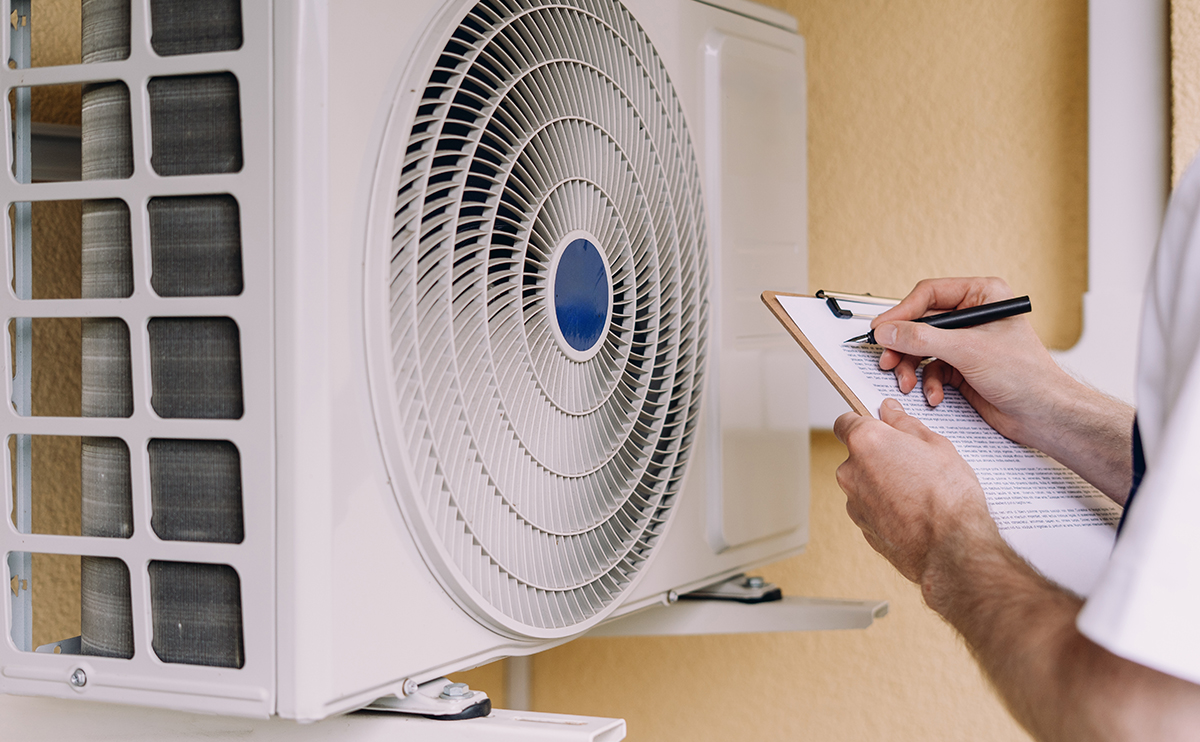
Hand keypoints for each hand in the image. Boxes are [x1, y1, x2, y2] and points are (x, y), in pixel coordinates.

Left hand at [833, 399, 999, 586]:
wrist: (952, 548)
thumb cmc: (948, 496)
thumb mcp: (937, 445)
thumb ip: (906, 424)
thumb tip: (890, 411)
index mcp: (866, 442)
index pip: (846, 421)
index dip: (864, 422)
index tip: (881, 426)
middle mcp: (851, 471)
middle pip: (857, 454)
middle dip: (879, 455)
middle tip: (912, 462)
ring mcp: (853, 501)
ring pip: (864, 482)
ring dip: (883, 482)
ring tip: (918, 491)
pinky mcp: (861, 525)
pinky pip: (870, 506)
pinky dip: (885, 506)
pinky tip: (912, 511)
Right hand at [869, 277, 1076, 450]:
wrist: (1043, 415)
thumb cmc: (1027, 376)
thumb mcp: (968, 351)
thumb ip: (923, 339)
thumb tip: (888, 330)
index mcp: (983, 296)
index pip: (929, 294)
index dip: (902, 312)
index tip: (881, 329)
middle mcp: (972, 316)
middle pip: (921, 323)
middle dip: (905, 346)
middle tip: (888, 359)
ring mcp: (966, 342)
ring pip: (922, 348)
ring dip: (912, 368)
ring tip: (908, 382)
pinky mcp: (961, 367)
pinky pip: (931, 369)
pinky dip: (928, 383)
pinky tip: (934, 395)